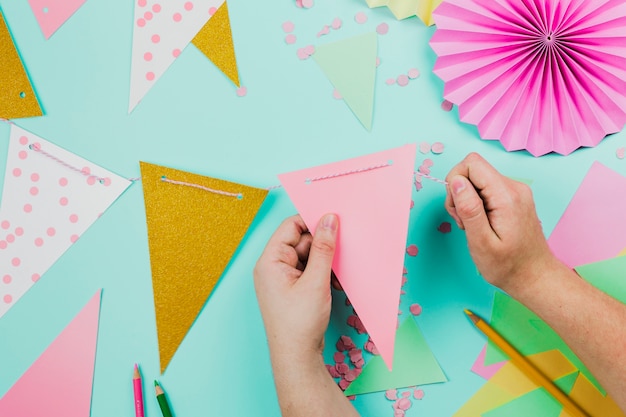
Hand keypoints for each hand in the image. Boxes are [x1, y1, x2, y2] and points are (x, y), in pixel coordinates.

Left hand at [254, 214, 337, 359]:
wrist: (297, 357)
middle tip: (343, 248)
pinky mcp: (293, 289)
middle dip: (323, 246)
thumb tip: (329, 219)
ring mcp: (282, 279)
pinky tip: (336, 282)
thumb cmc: (300, 322)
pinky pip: (310, 270)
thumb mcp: (316, 281)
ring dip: (326, 261)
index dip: (312, 221)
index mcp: (270, 261)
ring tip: (339, 273)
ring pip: (308, 256)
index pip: (290, 227)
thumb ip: (324, 247)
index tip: (334, 220)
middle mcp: (273, 267)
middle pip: (301, 241)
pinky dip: (324, 273)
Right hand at [444, 153, 555, 293]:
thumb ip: (469, 209)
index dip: (455, 181)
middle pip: (473, 169)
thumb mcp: (481, 242)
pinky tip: (480, 224)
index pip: (472, 163)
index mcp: (507, 196)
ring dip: (466, 200)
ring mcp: (515, 191)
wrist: (534, 277)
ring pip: (477, 179)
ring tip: (472, 226)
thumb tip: (456, 181)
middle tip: (463, 221)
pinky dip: (475, 203)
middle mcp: (514, 187)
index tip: (458, 209)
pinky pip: (485, 188)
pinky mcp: (512, 197)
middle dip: (458, 192)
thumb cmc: (507, 266)